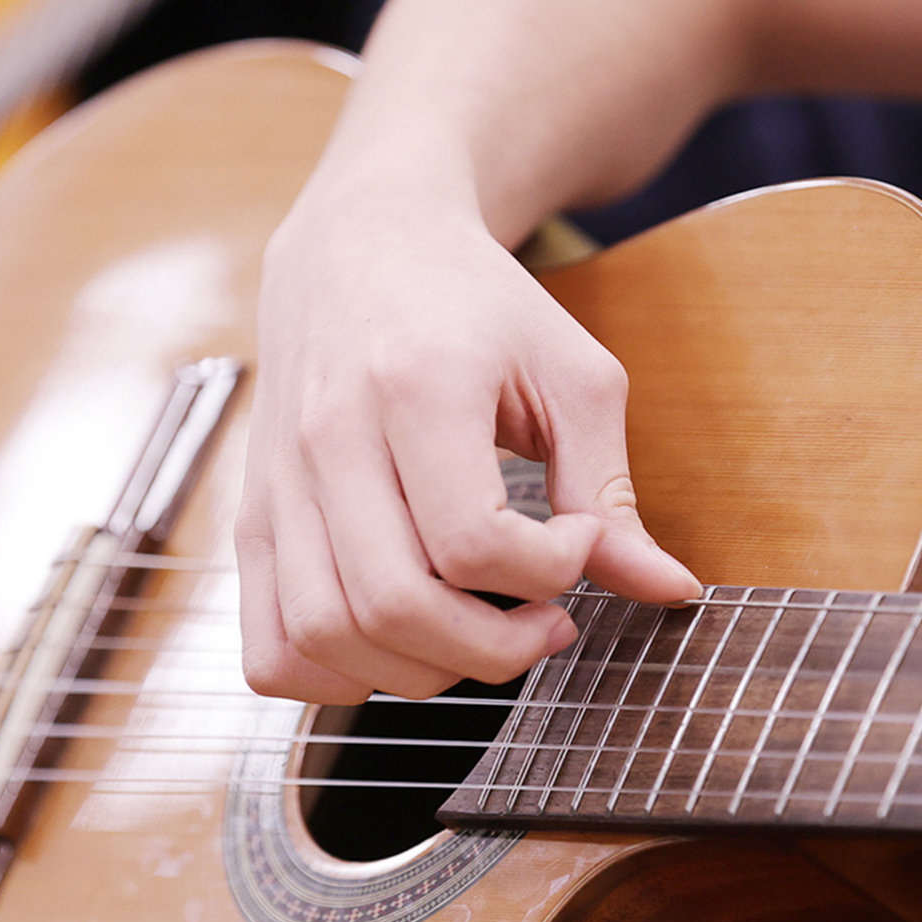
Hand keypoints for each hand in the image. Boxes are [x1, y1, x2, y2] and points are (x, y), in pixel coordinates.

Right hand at [237, 193, 699, 704]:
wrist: (362, 243)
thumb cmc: (476, 306)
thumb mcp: (570, 376)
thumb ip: (610, 489)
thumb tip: (669, 589)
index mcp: (416, 386)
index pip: (473, 542)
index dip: (551, 571)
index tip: (577, 541)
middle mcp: (328, 438)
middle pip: (396, 604)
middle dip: (495, 647)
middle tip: (547, 619)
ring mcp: (277, 484)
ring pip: (328, 635)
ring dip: (423, 671)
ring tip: (478, 633)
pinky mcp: (252, 517)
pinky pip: (269, 646)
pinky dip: (332, 678)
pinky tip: (397, 647)